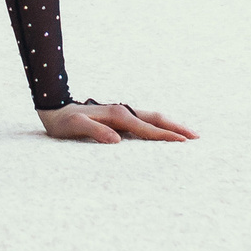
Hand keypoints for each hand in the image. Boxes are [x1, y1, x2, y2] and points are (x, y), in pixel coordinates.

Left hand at [38, 100, 195, 143]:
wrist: (53, 108)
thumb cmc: (63, 121)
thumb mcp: (74, 127)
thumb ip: (94, 132)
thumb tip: (116, 140)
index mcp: (117, 115)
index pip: (147, 128)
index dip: (166, 136)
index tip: (184, 143)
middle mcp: (123, 112)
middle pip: (156, 119)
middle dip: (177, 127)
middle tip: (197, 137)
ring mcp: (122, 114)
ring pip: (152, 119)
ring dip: (170, 126)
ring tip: (187, 136)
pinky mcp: (119, 118)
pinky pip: (144, 122)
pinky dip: (158, 127)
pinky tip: (162, 135)